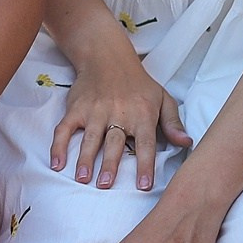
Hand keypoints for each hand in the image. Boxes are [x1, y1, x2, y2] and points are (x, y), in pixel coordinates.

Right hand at [48, 35, 191, 189]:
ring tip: (82, 178)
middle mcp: (118, 114)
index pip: (145, 144)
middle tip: (105, 185)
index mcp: (142, 115)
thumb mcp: (163, 99)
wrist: (107, 57)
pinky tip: (57, 163)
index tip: (143, 185)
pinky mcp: (76, 109)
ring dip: (85, 159)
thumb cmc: (138, 83)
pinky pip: (65, 129)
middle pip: (114, 143)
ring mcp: (95, 111)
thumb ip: (173, 123)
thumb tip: (186, 143)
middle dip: (110, 164)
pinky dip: (58, 146)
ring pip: (90, 137)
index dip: (144, 164)